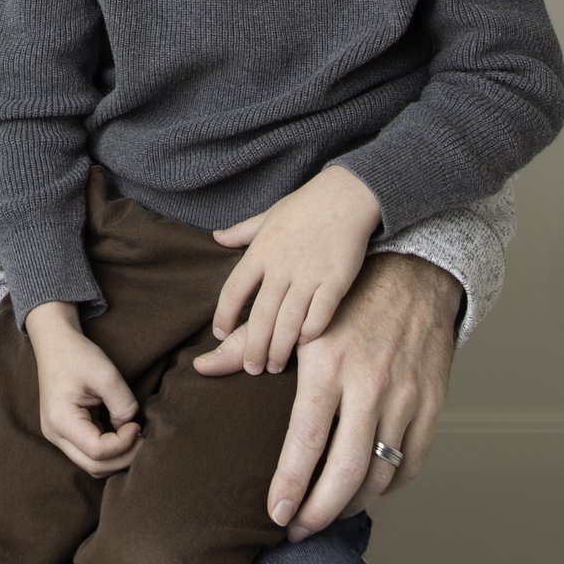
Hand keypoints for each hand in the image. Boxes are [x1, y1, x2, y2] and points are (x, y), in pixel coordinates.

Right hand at [25, 302, 139, 477]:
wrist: (55, 343)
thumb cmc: (77, 355)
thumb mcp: (106, 373)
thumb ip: (123, 404)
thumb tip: (132, 429)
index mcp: (60, 419)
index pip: (97, 451)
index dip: (124, 444)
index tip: (138, 425)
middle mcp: (54, 434)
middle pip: (94, 467)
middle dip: (124, 457)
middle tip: (143, 438)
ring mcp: (57, 436)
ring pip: (92, 465)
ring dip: (117, 457)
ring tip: (135, 437)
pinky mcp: (65, 434)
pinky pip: (90, 454)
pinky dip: (110, 451)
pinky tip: (123, 435)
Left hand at [195, 253, 457, 537]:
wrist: (414, 270)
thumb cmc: (346, 294)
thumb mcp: (295, 316)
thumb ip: (249, 344)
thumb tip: (203, 365)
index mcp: (327, 365)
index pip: (306, 440)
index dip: (291, 484)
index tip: (276, 514)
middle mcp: (369, 385)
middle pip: (347, 470)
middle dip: (321, 511)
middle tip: (299, 530)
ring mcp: (405, 397)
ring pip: (382, 473)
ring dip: (354, 503)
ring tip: (329, 511)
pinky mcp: (431, 402)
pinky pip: (412, 461)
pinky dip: (390, 485)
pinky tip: (368, 489)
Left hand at [209, 166, 382, 374]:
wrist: (346, 196)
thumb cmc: (305, 206)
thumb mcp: (267, 216)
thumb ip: (242, 232)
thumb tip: (216, 237)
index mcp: (260, 252)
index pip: (233, 290)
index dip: (224, 315)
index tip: (219, 334)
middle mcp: (280, 267)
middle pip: (260, 316)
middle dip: (252, 347)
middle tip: (250, 368)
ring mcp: (308, 276)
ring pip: (288, 323)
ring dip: (279, 348)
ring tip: (272, 366)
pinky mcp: (335, 282)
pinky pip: (319, 316)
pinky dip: (310, 334)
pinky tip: (304, 345)